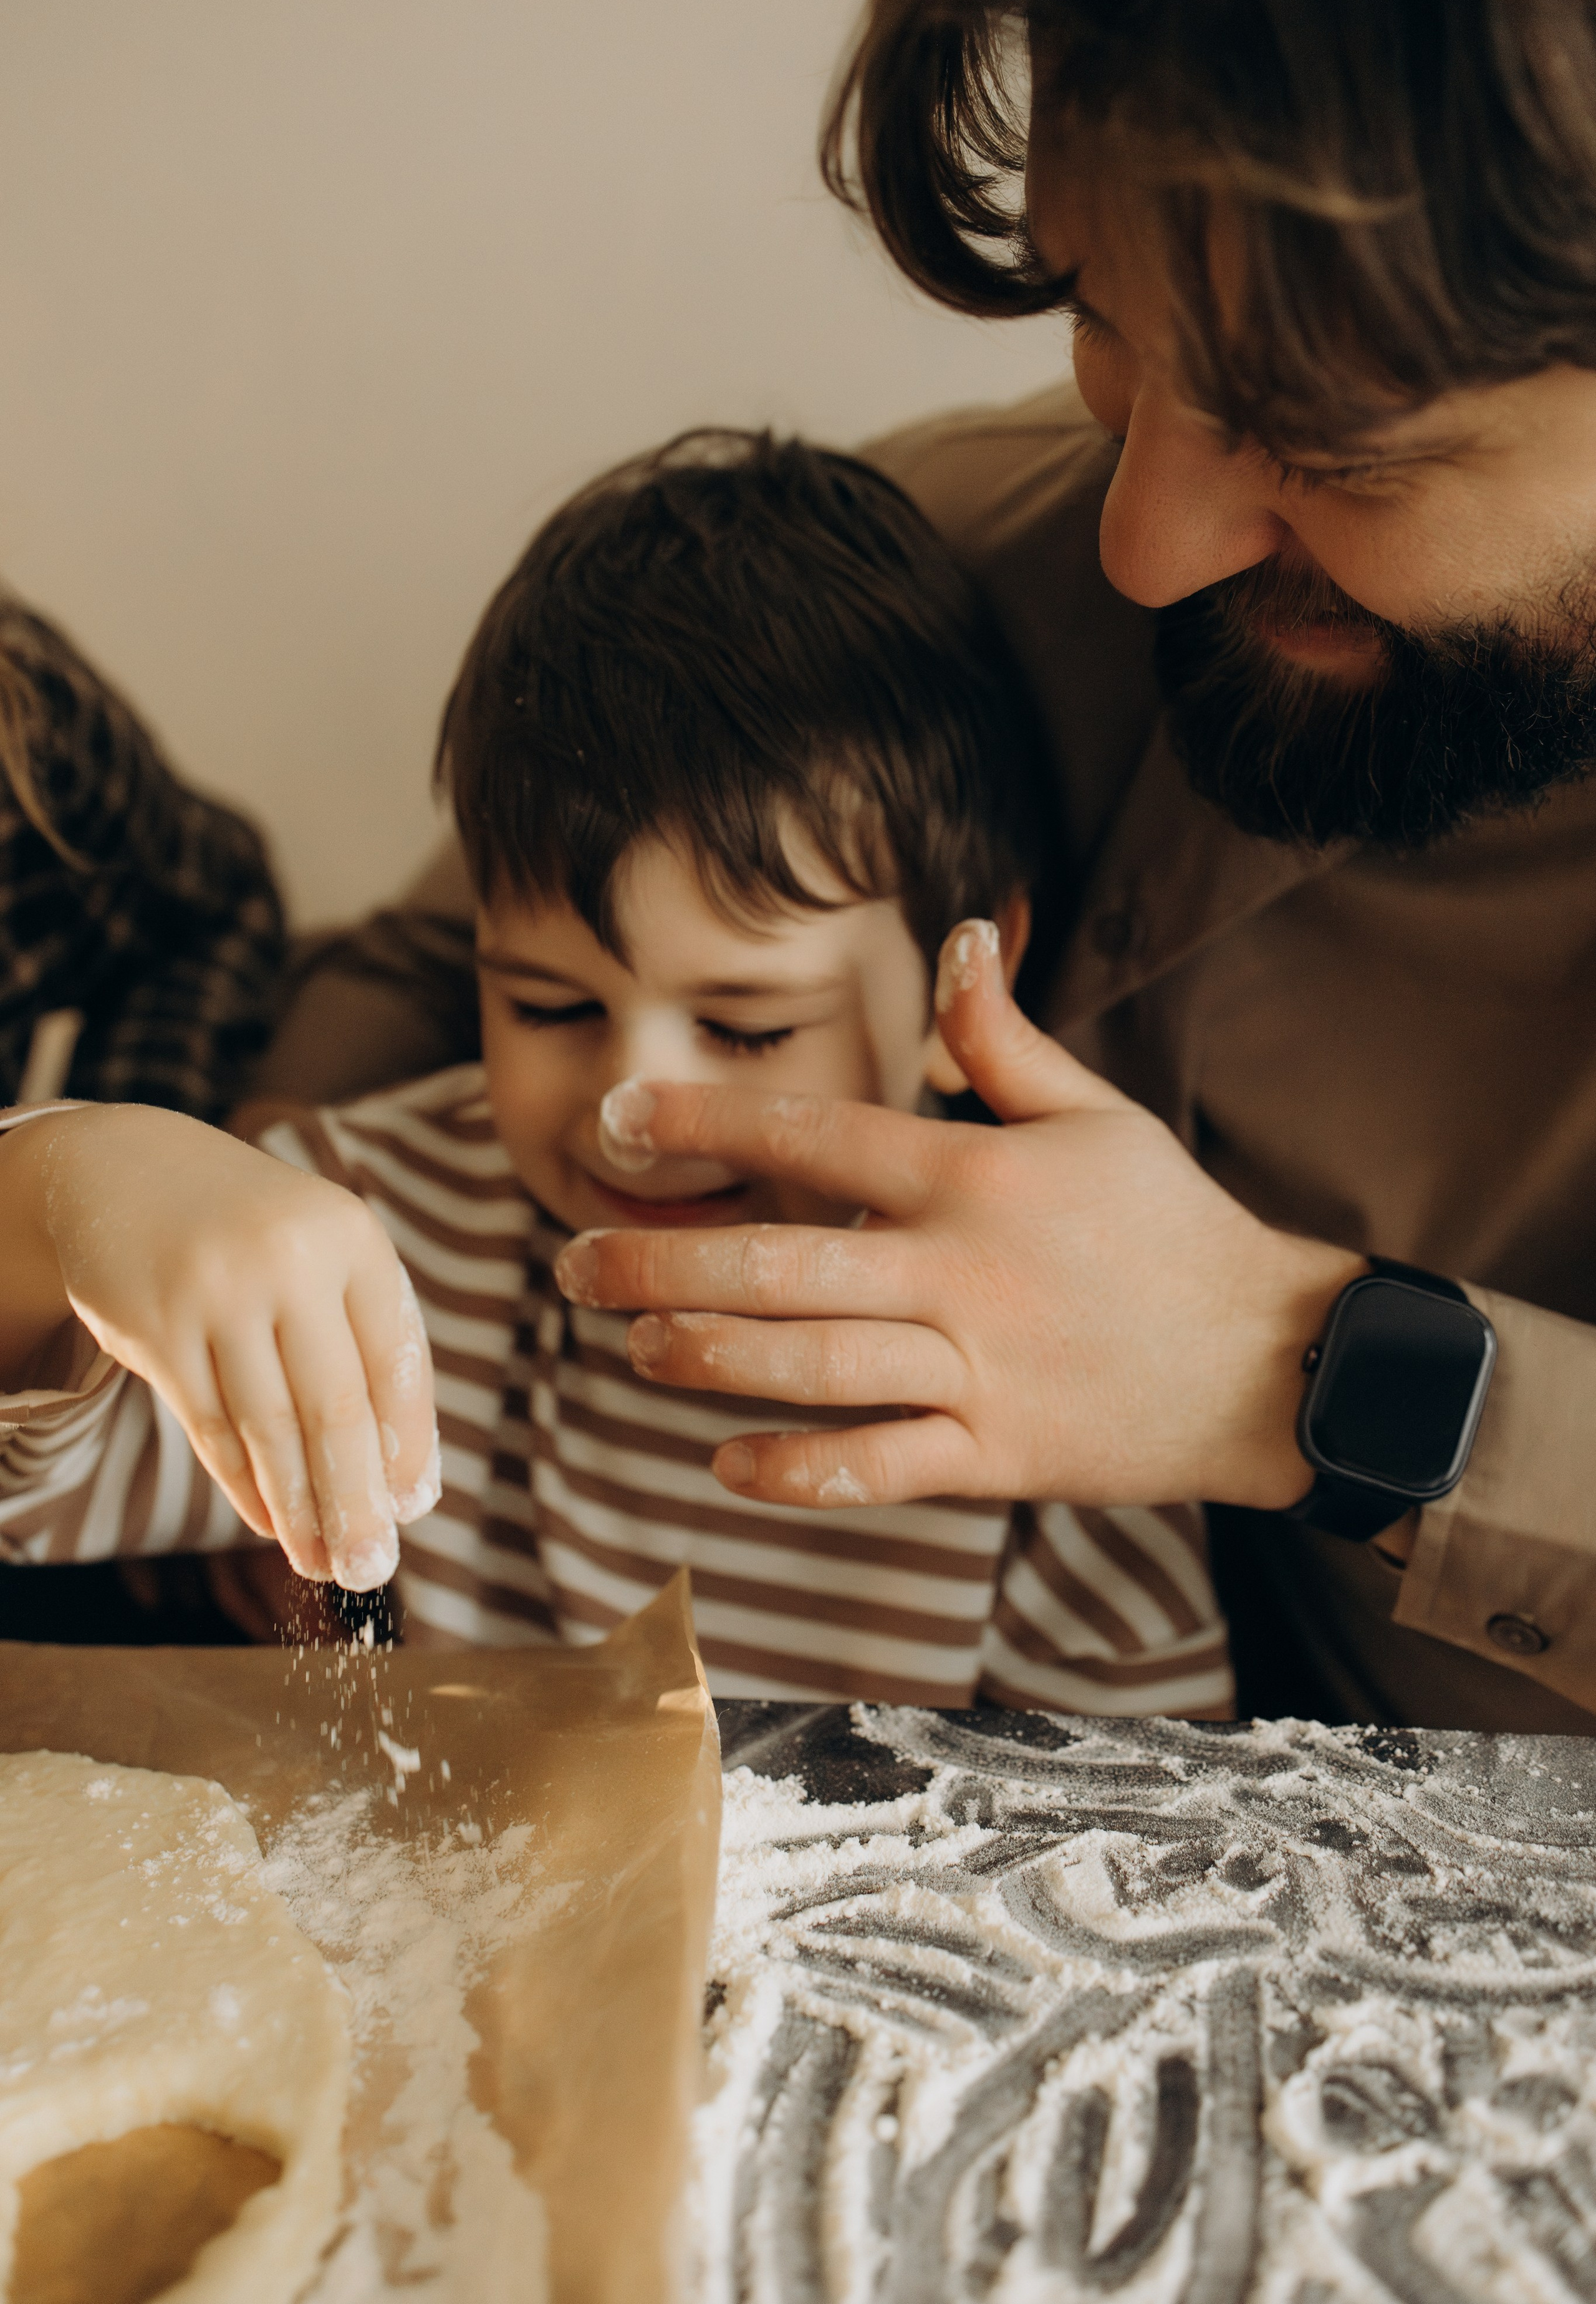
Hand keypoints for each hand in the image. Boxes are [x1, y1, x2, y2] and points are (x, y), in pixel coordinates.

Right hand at [0, 1105, 438, 1588]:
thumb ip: (365, 1344)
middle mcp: (290, 1258)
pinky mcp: (156, 1325)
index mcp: (352, 1237)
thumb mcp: (321, 1255)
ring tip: (323, 1564)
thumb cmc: (252, 1234)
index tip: (413, 1510)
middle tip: (374, 1569)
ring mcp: (218, 1290)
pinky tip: (268, 1522)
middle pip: (336, 1408)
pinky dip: (244, 1484)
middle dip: (358, 1500)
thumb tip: (407, 1480)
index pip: (396, 1362)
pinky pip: (211, 1426)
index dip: (407, 1446)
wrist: (127, 1169)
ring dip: (301, 1510)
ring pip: (270, 1429)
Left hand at [554, 919, 1360, 1512]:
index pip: (814, 1133)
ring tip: (630, 1347)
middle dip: (657, 1262)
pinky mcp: (999, 1458)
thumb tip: (965, 932)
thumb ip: (1006, 1036)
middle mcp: (962, 1270)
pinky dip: (797, 1472)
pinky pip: (879, 1468)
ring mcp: (978, 1371)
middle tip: (570, 1268)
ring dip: (704, 1356)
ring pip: (812, 1366)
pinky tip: (723, 1464)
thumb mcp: (1097, 1113)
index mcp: (975, 1174)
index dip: (705, 1120)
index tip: (619, 1117)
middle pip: (779, 1261)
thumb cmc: (1172, 1226)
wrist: (1270, 1358)